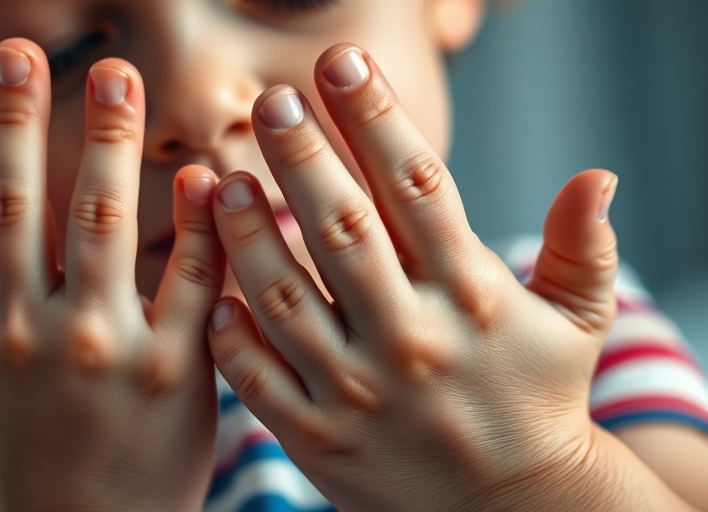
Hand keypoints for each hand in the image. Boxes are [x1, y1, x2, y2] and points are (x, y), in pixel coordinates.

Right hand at [0, 39, 223, 510]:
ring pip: (97, 222)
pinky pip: (188, 281)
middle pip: (12, 206)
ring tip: (117, 77)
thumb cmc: (15, 481)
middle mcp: (25, 336)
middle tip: (21, 56)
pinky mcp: (174, 370)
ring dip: (105, 140)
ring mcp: (101, 349)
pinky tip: (204, 173)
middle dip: (16, 121)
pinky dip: (196, 225)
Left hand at [207, 44, 622, 509]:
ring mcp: (359, 392)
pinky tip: (213, 294)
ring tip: (223, 180)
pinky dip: (233, 336)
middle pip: (343, 229)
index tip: (343, 65)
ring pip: (287, 298)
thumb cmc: (535, 402)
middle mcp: (412, 339)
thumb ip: (580, 251)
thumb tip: (598, 177)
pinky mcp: (318, 439)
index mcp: (472, 298)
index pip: (418, 188)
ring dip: (248, 236)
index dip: (377, 118)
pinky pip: (260, 380)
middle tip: (270, 101)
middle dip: (301, 157)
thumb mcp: (576, 326)